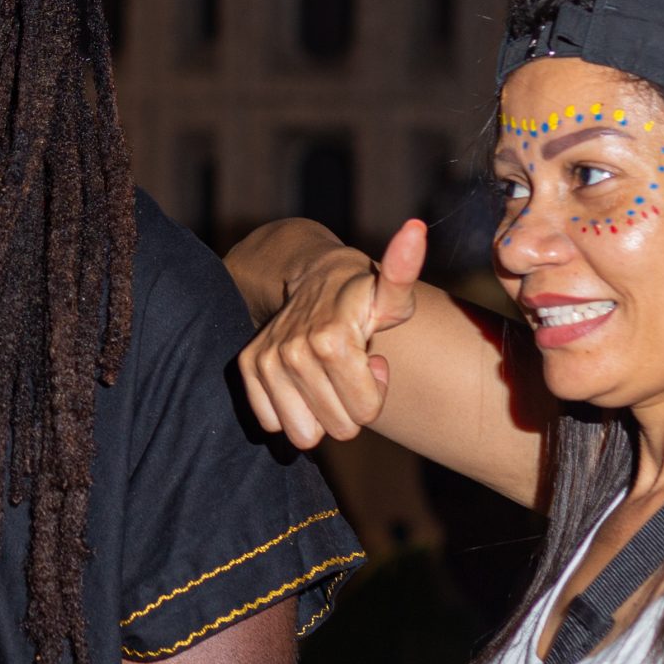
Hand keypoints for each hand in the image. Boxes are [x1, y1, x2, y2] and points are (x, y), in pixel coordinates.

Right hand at [237, 217, 425, 448]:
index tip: (371, 362)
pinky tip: (300, 381)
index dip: (374, 393)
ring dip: (319, 412)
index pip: (365, 414)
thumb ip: (405, 272)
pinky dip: (288, 410)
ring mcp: (267, 359)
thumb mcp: (392, 295)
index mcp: (333, 340)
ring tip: (325, 376)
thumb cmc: (363, 296)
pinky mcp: (247, 366)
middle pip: (338, 430)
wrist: (312, 278)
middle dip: (349, 406)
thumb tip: (416, 228)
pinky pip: (271, 424)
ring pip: (303, 435)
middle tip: (348, 370)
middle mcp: (294, 351)